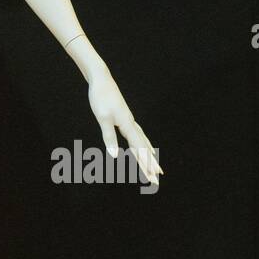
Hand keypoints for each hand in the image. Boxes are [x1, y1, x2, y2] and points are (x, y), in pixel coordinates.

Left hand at [87, 67, 161, 185]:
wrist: (101, 79)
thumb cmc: (100, 97)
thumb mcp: (102, 117)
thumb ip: (109, 136)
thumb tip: (114, 156)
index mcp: (127, 125)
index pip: (139, 149)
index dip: (146, 163)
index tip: (154, 176)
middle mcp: (132, 124)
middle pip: (144, 148)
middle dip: (150, 164)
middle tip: (158, 179)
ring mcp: (130, 121)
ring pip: (143, 143)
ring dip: (149, 156)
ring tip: (156, 167)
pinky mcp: (126, 118)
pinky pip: (138, 136)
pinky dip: (144, 145)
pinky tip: (146, 147)